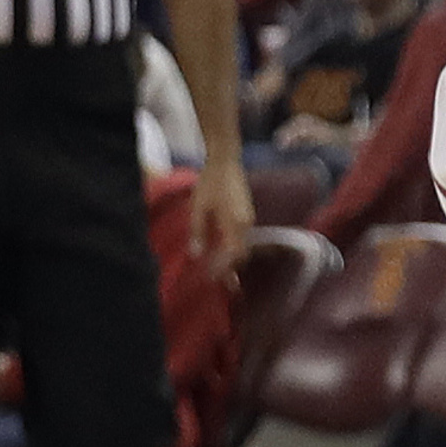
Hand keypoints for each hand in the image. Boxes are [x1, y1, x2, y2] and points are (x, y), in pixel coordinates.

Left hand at [193, 152, 255, 273]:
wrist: (225, 160)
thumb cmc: (209, 183)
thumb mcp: (198, 208)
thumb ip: (198, 233)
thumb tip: (196, 254)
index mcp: (234, 223)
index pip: (231, 255)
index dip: (223, 269)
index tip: (212, 280)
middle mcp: (246, 223)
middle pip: (241, 253)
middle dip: (233, 269)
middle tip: (227, 286)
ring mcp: (249, 218)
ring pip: (243, 245)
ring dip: (234, 260)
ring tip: (227, 273)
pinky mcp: (247, 213)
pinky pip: (243, 237)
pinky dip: (235, 247)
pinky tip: (226, 251)